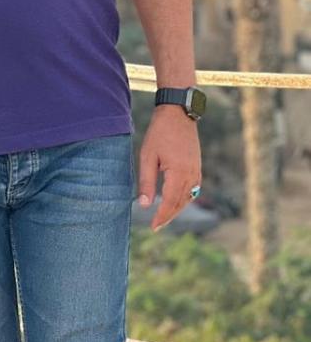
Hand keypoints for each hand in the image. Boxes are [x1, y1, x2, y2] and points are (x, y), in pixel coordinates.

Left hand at [137, 105, 201, 230]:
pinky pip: (193, 190)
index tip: (153, 227)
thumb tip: (144, 205)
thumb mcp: (147, 156)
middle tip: (156, 226)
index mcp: (178, 173)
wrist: (178, 114)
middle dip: (168, 216)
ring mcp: (196, 171)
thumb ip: (146, 182)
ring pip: (188, 198)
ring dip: (177, 209)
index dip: (162, 216)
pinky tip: (175, 202)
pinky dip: (184, 199)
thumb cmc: (160, 133)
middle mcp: (191, 175)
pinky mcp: (197, 167)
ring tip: (163, 217)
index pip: (170, 202)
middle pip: (181, 203)